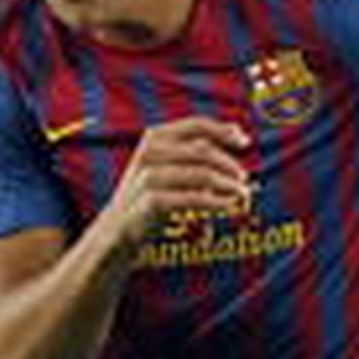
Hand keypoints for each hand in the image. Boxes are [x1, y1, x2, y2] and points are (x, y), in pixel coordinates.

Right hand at [106, 116, 253, 246]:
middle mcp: (148, 154)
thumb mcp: (167, 168)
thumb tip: (236, 133)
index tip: (244, 142)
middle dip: (227, 163)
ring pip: (198, 174)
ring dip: (225, 184)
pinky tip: (227, 206)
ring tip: (241, 194)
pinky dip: (213, 201)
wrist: (114, 233)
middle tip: (242, 178)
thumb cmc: (147, 199)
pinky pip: (189, 199)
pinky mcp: (148, 204)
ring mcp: (146, 179)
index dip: (222, 130)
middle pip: (200, 151)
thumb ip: (194, 151)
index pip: (194, 125)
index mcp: (154, 140)